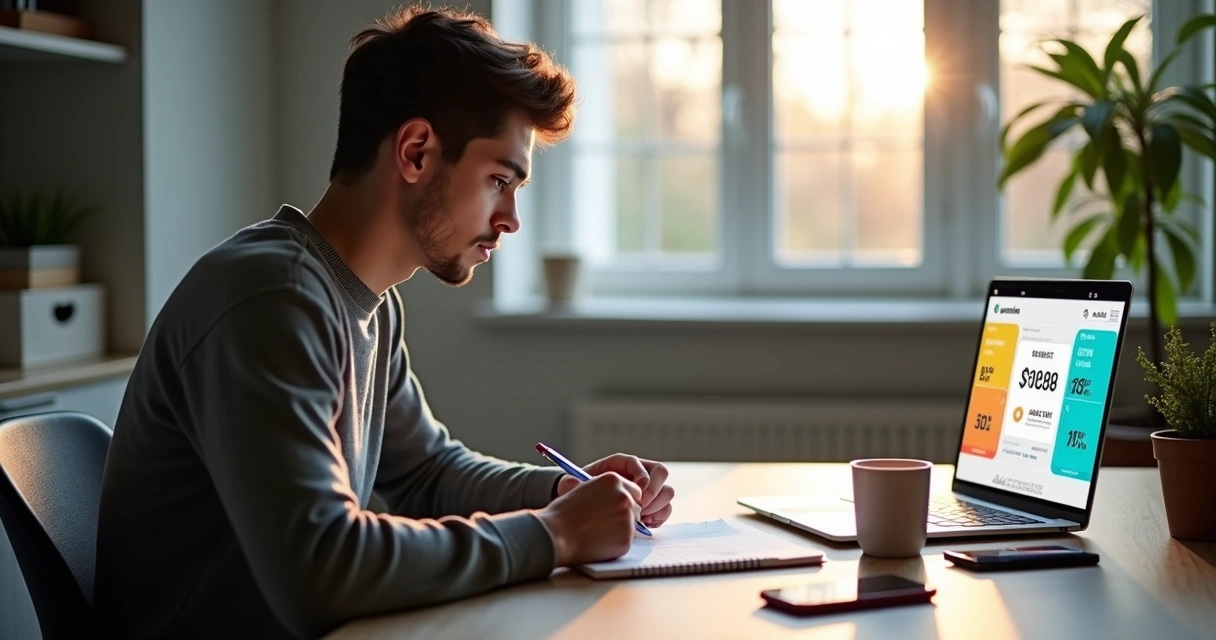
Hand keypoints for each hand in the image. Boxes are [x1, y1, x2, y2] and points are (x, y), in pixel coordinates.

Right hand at [536, 472, 641, 565]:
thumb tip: (618, 500)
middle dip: (625, 515)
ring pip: (633, 525)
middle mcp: (624, 496)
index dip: (623, 500)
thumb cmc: (563, 513)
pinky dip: (616, 543)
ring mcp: (627, 518)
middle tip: (606, 523)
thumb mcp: (584, 489)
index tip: (614, 508)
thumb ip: (604, 492)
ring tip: (598, 532)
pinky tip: (598, 542)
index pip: (634, 490)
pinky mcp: (626, 539)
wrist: (555, 534)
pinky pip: (627, 540)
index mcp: (613, 480)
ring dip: (621, 529)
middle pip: (636, 507)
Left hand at [555, 454, 674, 528]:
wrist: (583, 511)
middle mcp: (639, 473)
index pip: (640, 463)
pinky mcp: (651, 506)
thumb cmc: (578, 494)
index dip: (642, 476)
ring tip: (641, 518)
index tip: (637, 492)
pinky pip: (665, 509)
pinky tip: (645, 524)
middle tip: (641, 508)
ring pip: (667, 492)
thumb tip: (572, 482)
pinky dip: (659, 517)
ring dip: (658, 505)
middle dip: (654, 491)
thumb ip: (571, 483)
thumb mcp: (571, 486)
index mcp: (621, 464)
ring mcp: (648, 490)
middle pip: (661, 472)